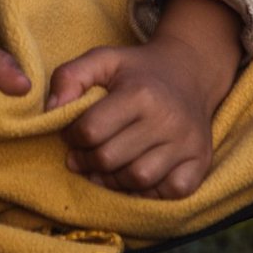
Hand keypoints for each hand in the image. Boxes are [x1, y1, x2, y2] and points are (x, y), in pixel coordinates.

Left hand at [45, 0, 241, 198]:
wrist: (190, 71)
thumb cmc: (138, 70)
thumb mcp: (103, 60)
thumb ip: (70, 77)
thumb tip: (51, 111)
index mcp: (140, 93)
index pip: (91, 130)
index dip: (71, 136)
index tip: (72, 134)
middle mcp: (167, 120)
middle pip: (110, 159)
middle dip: (86, 162)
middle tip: (81, 156)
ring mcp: (187, 143)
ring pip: (137, 180)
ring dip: (112, 180)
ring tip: (103, 168)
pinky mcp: (200, 162)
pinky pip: (170, 193)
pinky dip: (148, 192)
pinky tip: (134, 178)